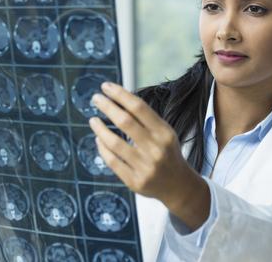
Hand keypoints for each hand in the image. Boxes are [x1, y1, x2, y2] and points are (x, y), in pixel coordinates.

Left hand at [88, 81, 209, 228]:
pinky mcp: (134, 181)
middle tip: (96, 98)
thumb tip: (118, 98)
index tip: (106, 87)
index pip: (139, 108)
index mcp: (164, 133)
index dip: (121, 95)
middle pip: (125, 122)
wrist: (178, 186)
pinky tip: (99, 139)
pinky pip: (112, 161)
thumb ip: (145, 119)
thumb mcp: (164, 133)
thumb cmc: (167, 153)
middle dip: (107, 107)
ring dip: (99, 128)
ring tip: (93, 120)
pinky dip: (102, 148)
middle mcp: (155, 149)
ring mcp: (144, 167)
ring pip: (114, 143)